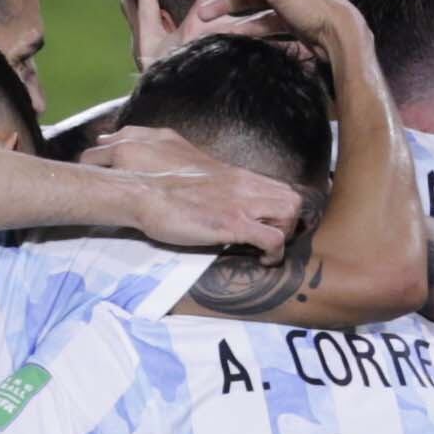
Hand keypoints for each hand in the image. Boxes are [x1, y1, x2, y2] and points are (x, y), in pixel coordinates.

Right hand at [82, 133, 300, 257]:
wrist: (140, 190)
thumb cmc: (157, 184)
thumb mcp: (189, 171)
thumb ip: (206, 176)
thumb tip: (205, 184)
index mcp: (234, 175)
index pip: (276, 185)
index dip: (280, 208)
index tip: (270, 224)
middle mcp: (243, 185)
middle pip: (292, 198)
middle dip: (289, 223)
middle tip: (272, 238)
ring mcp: (240, 203)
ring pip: (290, 213)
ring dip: (284, 235)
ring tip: (266, 249)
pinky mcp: (232, 224)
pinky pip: (273, 239)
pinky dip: (274, 254)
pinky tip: (262, 261)